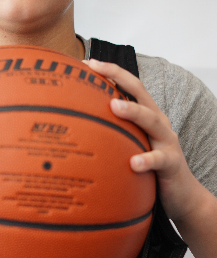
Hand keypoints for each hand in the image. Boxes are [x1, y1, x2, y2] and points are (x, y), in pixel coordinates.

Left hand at [86, 58, 202, 222]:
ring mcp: (167, 142)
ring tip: (114, 107)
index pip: (131, 86)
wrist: (182, 194)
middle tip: (97, 71)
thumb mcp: (132, 144)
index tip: (88, 63)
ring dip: (133, 112)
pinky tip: (133, 163)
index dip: (112, 72)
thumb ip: (113, 132)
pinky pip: (159, 159)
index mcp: (147, 115)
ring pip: (152, 120)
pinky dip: (146, 160)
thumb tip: (75, 126)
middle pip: (141, 95)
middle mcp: (159, 123)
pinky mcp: (172, 163)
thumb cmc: (150, 167)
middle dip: (120, 79)